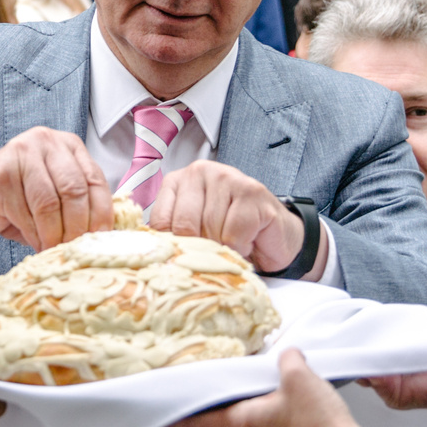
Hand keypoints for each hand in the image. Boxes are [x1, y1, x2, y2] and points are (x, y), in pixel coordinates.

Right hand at [0, 128, 113, 251]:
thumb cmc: (20, 199)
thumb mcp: (56, 195)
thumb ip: (80, 204)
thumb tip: (105, 235)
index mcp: (67, 145)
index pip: (95, 179)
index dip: (101, 213)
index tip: (100, 238)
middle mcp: (45, 141)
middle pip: (73, 189)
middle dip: (77, 226)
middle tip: (75, 248)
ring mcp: (20, 154)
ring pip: (49, 204)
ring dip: (54, 235)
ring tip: (54, 249)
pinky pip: (24, 213)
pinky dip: (34, 235)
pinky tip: (35, 242)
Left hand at [148, 162, 305, 272]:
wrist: (274, 236)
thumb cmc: (229, 234)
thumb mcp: (194, 232)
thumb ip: (172, 235)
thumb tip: (153, 254)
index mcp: (178, 181)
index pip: (160, 221)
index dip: (175, 246)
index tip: (188, 252)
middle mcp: (199, 172)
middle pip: (184, 225)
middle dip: (201, 247)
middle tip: (215, 248)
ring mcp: (227, 177)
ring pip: (210, 230)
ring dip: (223, 247)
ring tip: (234, 240)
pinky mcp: (252, 191)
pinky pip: (234, 233)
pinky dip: (242, 246)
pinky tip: (249, 237)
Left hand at [170, 350, 369, 426]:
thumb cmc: (319, 426)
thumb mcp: (299, 376)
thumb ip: (287, 359)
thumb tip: (287, 355)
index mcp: (242, 422)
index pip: (197, 422)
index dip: (174, 420)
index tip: (157, 420)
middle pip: (227, 419)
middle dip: (224, 404)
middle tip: (220, 388)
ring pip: (253, 425)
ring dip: (254, 409)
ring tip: (266, 389)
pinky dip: (275, 417)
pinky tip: (292, 405)